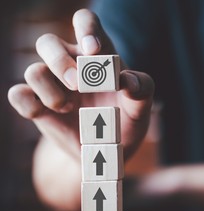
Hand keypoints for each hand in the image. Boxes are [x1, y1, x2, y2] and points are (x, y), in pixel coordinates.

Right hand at [8, 9, 153, 159]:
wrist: (109, 150)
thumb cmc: (126, 120)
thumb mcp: (141, 107)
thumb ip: (141, 89)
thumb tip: (126, 80)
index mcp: (97, 56)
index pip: (84, 22)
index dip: (85, 28)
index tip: (93, 49)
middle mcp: (71, 65)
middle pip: (47, 42)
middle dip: (59, 62)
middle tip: (77, 84)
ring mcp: (52, 85)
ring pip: (33, 71)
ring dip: (50, 91)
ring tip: (69, 108)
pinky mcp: (38, 106)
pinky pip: (18, 95)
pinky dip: (29, 104)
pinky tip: (48, 114)